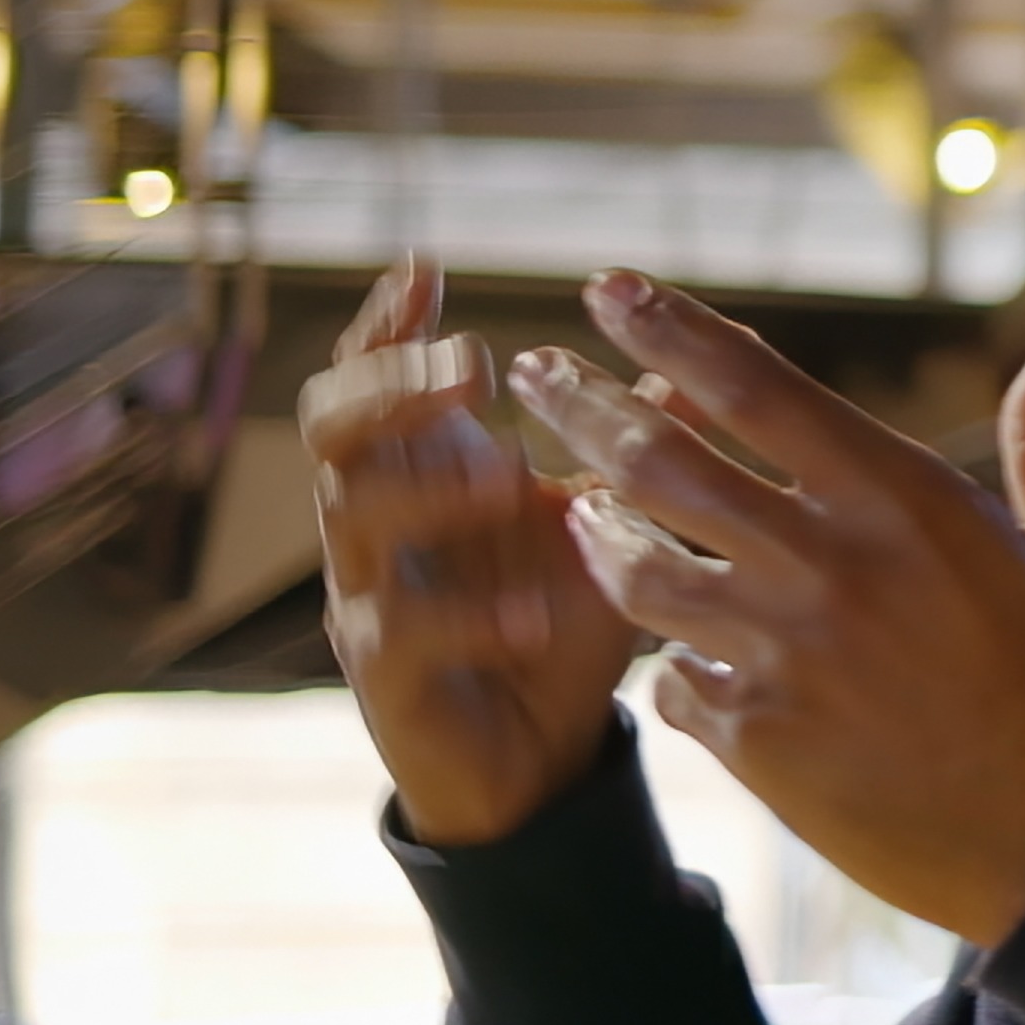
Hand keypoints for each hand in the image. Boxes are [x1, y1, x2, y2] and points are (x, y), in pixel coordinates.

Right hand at [304, 257, 633, 846]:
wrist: (537, 757)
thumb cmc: (559, 618)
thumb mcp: (608, 523)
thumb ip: (635, 447)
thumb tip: (691, 359)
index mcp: (425, 467)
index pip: (377, 374)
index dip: (391, 321)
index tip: (427, 267)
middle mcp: (380, 519)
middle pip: (332, 424)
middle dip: (392, 385)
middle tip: (471, 366)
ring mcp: (372, 596)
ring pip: (352, 517)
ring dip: (428, 485)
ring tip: (508, 477)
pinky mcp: (386, 679)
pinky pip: (399, 635)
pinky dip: (464, 617)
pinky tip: (526, 613)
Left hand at [508, 269, 1024, 947]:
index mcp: (908, 502)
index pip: (755, 388)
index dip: (670, 329)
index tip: (611, 288)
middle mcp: (828, 567)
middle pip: (662, 464)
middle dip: (583, 407)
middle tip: (532, 374)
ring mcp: (782, 659)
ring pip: (638, 573)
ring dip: (594, 530)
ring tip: (570, 507)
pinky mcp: (759, 745)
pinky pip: (671, 681)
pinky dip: (663, 657)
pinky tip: (664, 649)